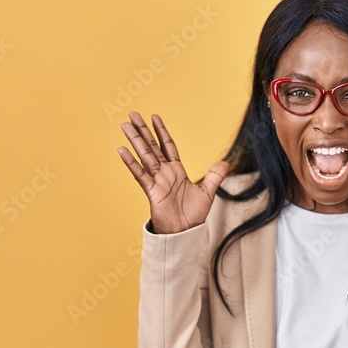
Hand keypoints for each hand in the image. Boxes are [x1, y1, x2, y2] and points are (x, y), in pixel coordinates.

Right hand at [116, 111, 230, 233]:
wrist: (185, 233)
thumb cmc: (193, 216)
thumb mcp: (208, 193)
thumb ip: (214, 176)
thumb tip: (225, 162)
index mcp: (177, 171)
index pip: (167, 146)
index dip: (161, 131)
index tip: (154, 117)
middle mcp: (165, 173)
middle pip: (152, 146)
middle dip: (143, 130)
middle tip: (133, 114)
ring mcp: (157, 180)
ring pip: (145, 155)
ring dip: (135, 140)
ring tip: (125, 125)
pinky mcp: (151, 191)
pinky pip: (140, 174)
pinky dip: (131, 162)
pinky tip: (122, 150)